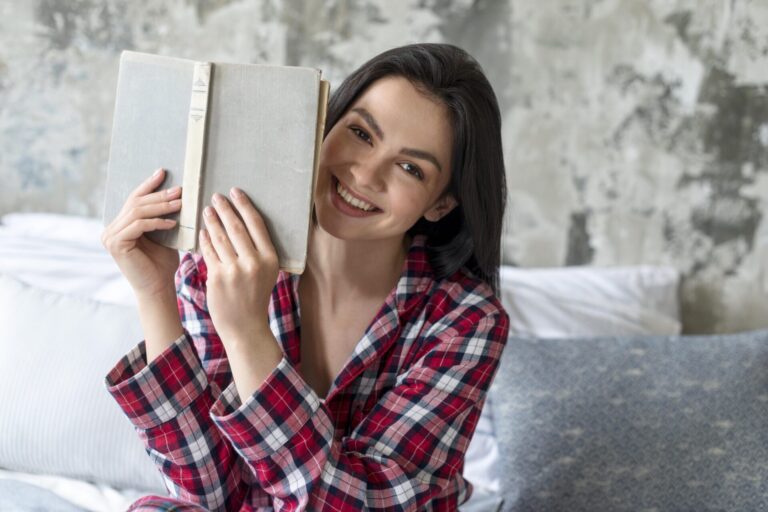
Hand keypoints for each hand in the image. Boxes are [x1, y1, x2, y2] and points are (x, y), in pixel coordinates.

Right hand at [101, 168, 181, 297]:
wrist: (158, 288)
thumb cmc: (162, 264)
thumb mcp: (163, 235)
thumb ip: (161, 217)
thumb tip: (175, 193)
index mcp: (120, 225)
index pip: (134, 199)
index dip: (148, 185)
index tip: (163, 172)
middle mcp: (111, 229)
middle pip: (136, 203)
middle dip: (159, 195)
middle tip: (180, 190)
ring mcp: (110, 236)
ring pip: (137, 212)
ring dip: (161, 206)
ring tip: (180, 204)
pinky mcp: (116, 244)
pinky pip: (138, 225)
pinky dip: (156, 222)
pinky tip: (172, 223)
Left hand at [199, 188, 279, 346]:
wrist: (245, 327)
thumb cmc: (254, 297)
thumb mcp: (266, 273)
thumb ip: (258, 251)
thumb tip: (243, 222)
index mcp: (270, 259)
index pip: (256, 224)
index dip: (244, 206)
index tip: (235, 192)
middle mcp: (254, 262)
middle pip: (237, 227)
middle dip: (225, 209)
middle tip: (216, 196)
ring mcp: (235, 270)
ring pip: (220, 238)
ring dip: (212, 221)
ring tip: (207, 210)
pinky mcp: (217, 277)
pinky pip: (209, 252)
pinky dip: (205, 240)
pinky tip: (202, 231)